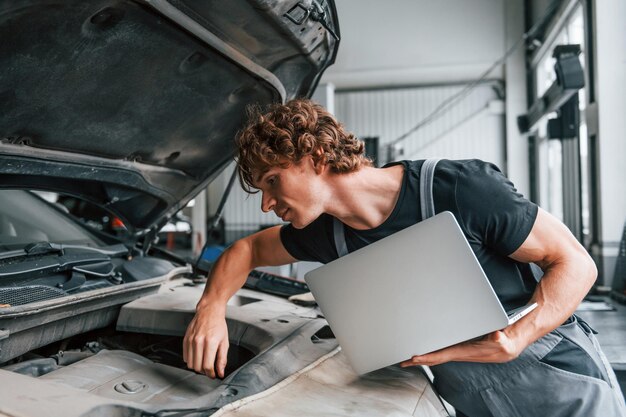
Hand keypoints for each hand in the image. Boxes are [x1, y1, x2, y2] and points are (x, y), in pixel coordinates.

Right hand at [183, 304, 228, 377]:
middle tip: (209, 369)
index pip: (207, 366)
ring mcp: (190, 340)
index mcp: (210, 342)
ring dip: (197, 366)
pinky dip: (190, 360)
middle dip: (204, 371)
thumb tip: (220, 372)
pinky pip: (185, 357)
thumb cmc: (218, 325)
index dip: (210, 374)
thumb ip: (222, 359)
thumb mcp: (224, 342)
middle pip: (197, 366)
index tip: (213, 375)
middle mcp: (199, 341)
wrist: (209, 311)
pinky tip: (197, 356)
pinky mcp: (185, 339)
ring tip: (203, 362)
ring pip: (190, 363)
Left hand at [400, 329, 521, 366]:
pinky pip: (440, 352)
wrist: (507, 347)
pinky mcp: (459, 347)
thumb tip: (496, 336)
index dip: (427, 357)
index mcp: (465, 351)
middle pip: (434, 358)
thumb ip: (499, 337)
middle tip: (402, 361)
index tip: (414, 357)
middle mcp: (459, 352)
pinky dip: (429, 353)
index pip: (442, 355)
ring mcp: (458, 351)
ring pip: (436, 356)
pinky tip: (423, 352)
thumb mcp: (503, 338)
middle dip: (418, 360)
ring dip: (422, 357)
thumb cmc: (504, 343)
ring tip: (408, 358)